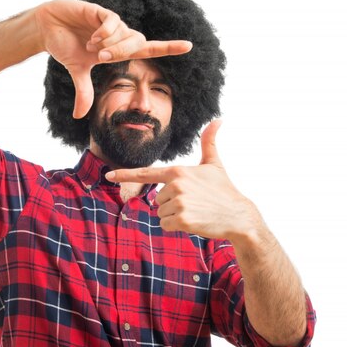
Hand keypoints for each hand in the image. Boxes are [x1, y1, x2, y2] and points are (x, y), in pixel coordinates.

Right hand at [34, 0, 192, 118]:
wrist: (47, 27)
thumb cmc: (65, 45)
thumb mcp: (76, 72)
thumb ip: (84, 91)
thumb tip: (79, 116)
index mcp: (118, 49)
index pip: (149, 49)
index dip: (168, 48)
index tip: (189, 46)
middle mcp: (119, 35)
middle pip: (139, 43)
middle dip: (122, 53)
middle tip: (101, 58)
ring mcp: (111, 23)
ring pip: (127, 33)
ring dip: (110, 44)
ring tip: (91, 46)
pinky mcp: (101, 12)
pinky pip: (113, 22)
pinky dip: (105, 33)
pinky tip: (92, 37)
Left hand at [105, 120, 259, 239]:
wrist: (238, 216)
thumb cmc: (224, 190)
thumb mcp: (215, 164)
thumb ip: (209, 142)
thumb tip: (218, 119)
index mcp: (178, 171)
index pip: (146, 173)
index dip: (125, 174)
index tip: (108, 175)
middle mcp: (175, 185)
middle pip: (157, 200)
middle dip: (172, 204)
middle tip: (194, 203)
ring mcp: (178, 202)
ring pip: (160, 213)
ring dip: (174, 216)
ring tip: (194, 211)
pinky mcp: (181, 219)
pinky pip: (165, 225)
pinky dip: (177, 226)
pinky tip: (193, 221)